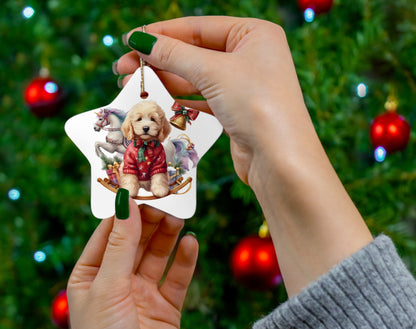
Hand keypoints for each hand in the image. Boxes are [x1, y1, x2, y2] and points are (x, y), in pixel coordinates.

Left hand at [67, 201, 197, 328]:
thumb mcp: (108, 287)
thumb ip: (120, 245)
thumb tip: (125, 204)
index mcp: (91, 275)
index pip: (108, 233)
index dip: (124, 211)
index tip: (141, 188)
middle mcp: (117, 281)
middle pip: (136, 241)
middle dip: (150, 221)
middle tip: (167, 200)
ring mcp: (143, 294)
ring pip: (158, 255)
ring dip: (168, 236)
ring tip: (180, 217)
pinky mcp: (166, 307)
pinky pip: (177, 277)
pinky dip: (185, 260)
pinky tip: (192, 243)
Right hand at [115, 16, 311, 184]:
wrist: (279, 159)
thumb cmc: (256, 105)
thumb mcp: (213, 71)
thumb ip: (175, 54)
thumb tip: (140, 40)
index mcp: (254, 34)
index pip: (198, 27)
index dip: (161, 33)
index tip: (130, 40)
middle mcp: (251, 56)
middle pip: (195, 52)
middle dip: (159, 59)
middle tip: (123, 67)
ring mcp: (244, 85)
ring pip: (197, 77)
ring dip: (166, 80)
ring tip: (134, 84)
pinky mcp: (237, 111)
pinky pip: (203, 98)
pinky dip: (181, 99)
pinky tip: (160, 99)